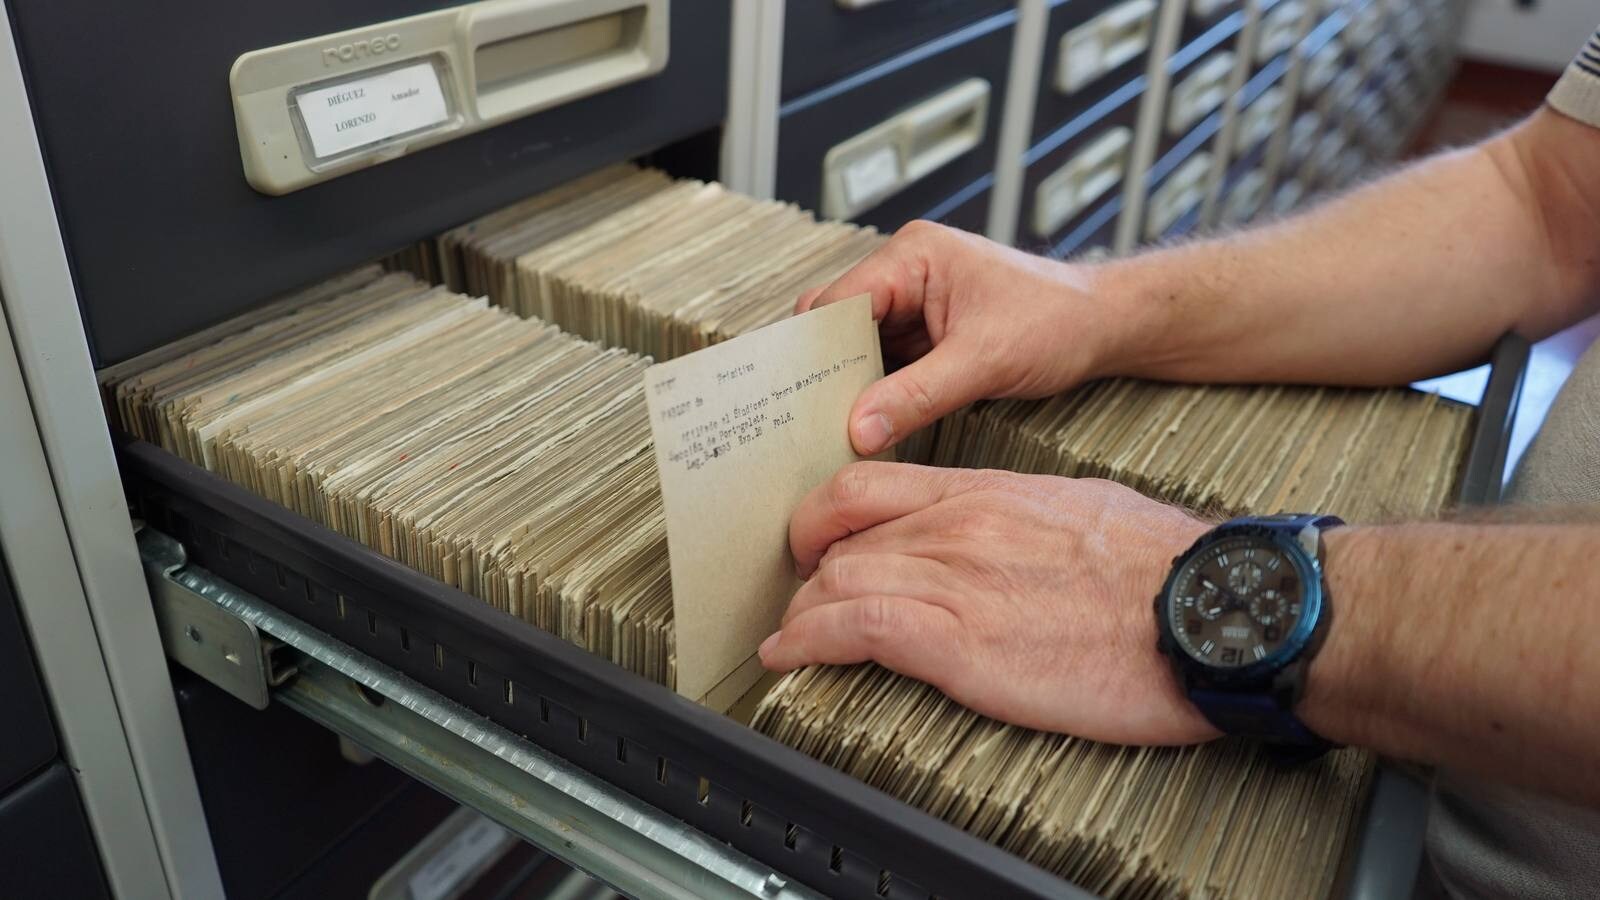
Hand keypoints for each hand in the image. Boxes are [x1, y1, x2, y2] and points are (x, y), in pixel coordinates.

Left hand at [760, 461, 1218, 744]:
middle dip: (807, 572)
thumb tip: (1002, 535)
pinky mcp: (960, 643)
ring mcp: (955, 580)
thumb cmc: (1162, 569)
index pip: (866, 485)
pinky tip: (788, 658)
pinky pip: (853, 630)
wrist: (1206, 609)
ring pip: (836, 579)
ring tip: (788, 639)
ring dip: (800, 614)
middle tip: (799, 601)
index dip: (821, 518)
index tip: (812, 546)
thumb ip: (1022, 519)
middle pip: (840, 536)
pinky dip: (806, 643)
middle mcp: (958, 526)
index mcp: (986, 491)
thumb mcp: (1081, 513)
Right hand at [796, 221, 1138, 455]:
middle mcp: (906, 271)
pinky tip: (869, 424)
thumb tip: (857, 430)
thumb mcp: (983, 363)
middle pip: (838, 324)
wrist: (1104, 325)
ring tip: (835, 430)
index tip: (798, 400)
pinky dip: (876, 392)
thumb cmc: (1056, 322)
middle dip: (828, 372)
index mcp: (913, 256)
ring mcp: (914, 302)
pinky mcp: (926, 332)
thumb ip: (915, 396)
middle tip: (811, 423)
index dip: (813, 350)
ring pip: (858, 348)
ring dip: (852, 385)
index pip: (836, 302)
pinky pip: (884, 362)